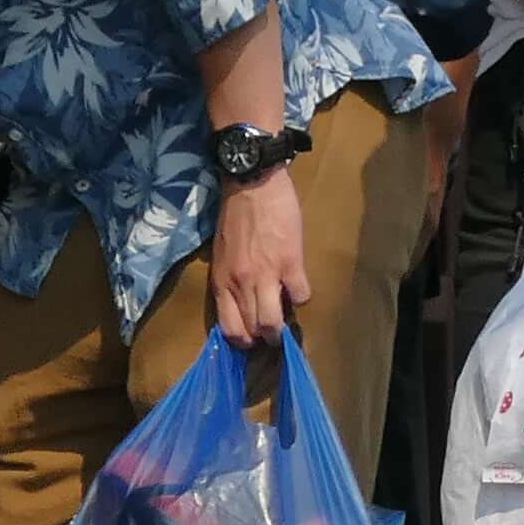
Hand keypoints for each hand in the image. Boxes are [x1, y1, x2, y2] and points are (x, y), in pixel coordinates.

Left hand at [206, 166, 310, 352]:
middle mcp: (241, 284)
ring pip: (274, 323)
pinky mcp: (290, 263)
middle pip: (254, 330)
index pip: (229, 328)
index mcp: (222, 282)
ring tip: (287, 320)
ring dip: (283, 327)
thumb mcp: (222, 252)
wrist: (251, 184)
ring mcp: (266, 275)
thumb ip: (231, 277)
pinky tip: (298, 286)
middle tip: (273, 334)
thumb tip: (244, 299)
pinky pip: (301, 296)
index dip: (243, 341)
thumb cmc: (235, 215)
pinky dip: (301, 297)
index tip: (252, 339)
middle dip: (265, 337)